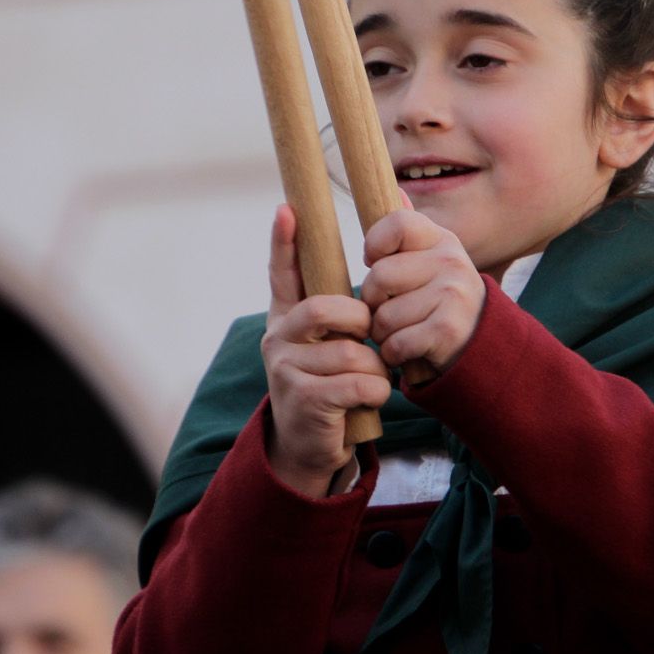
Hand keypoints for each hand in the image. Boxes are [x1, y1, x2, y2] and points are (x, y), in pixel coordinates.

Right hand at [262, 205, 391, 496]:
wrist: (309, 445)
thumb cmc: (331, 383)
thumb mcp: (332, 341)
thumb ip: (343, 307)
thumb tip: (371, 255)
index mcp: (287, 318)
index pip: (282, 272)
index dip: (284, 241)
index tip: (287, 208)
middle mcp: (278, 337)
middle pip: (324, 308)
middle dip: (359, 320)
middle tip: (367, 337)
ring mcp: (285, 369)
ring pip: (351, 352)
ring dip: (374, 368)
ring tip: (369, 379)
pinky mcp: (303, 399)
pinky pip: (358, 383)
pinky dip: (376, 392)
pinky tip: (368, 400)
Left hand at [360, 205, 485, 373]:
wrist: (481, 346)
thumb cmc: (440, 300)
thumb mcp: (431, 260)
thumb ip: (409, 232)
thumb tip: (397, 190)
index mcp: (442, 240)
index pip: (397, 223)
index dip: (375, 245)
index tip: (376, 262)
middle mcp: (451, 262)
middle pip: (380, 276)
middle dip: (373, 301)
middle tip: (389, 309)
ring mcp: (452, 296)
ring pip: (383, 316)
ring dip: (382, 333)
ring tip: (401, 332)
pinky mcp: (448, 331)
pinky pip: (395, 343)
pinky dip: (393, 353)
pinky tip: (407, 350)